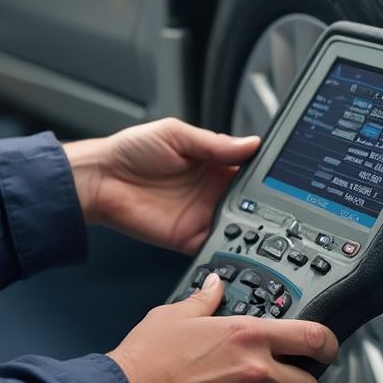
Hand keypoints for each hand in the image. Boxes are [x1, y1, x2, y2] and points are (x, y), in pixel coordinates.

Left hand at [64, 118, 258, 254]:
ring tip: (261, 223)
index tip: (282, 175)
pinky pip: (215, 246)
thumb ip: (214, 143)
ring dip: (251, 226)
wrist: (101, 179)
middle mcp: (210, 189)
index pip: (247, 168)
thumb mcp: (176, 134)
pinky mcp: (189, 237)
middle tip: (277, 203)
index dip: (264, 172)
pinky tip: (236, 242)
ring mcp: (201, 214)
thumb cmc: (131, 150)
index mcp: (210, 161)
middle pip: (249, 200)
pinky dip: (228, 248)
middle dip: (264, 203)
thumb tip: (250, 143)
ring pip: (239, 225)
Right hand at [107, 273, 338, 382]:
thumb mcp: (176, 313)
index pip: (311, 337)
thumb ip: (205, 299)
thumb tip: (215, 286)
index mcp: (246, 334)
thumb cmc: (149, 356)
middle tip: (282, 375)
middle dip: (299, 380)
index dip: (328, 343)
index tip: (327, 347)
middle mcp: (255, 368)